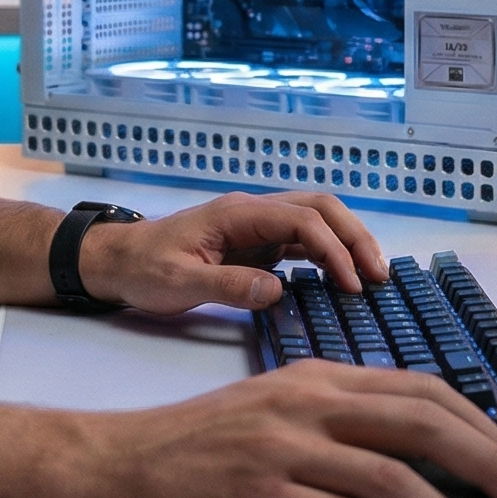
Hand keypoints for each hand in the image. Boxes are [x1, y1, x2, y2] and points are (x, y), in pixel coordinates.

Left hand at [75, 191, 384, 313]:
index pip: (301, 220)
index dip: (333, 249)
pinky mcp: (254, 243)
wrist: (117, 261)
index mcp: (237, 214)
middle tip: (380, 275)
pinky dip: (328, 254)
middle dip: (354, 236)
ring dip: (346, 242)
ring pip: (314, 220)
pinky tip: (342, 279)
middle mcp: (252, 212)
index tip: (352, 284)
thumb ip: (228, 285)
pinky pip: (301, 240)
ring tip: (372, 278)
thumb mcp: (178, 283)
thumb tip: (279, 289)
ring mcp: (255, 226)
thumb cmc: (143, 268)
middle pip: (319, 208)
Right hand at [75, 358, 496, 497]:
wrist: (116, 466)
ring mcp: (285, 449)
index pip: (416, 387)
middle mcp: (306, 403)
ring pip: (396, 478)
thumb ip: (331, 421)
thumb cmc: (192, 447)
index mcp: (312, 377)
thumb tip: (405, 459)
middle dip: (487, 463)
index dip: (475, 423)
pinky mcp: (265, 497)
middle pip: (420, 422)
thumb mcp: (269, 410)